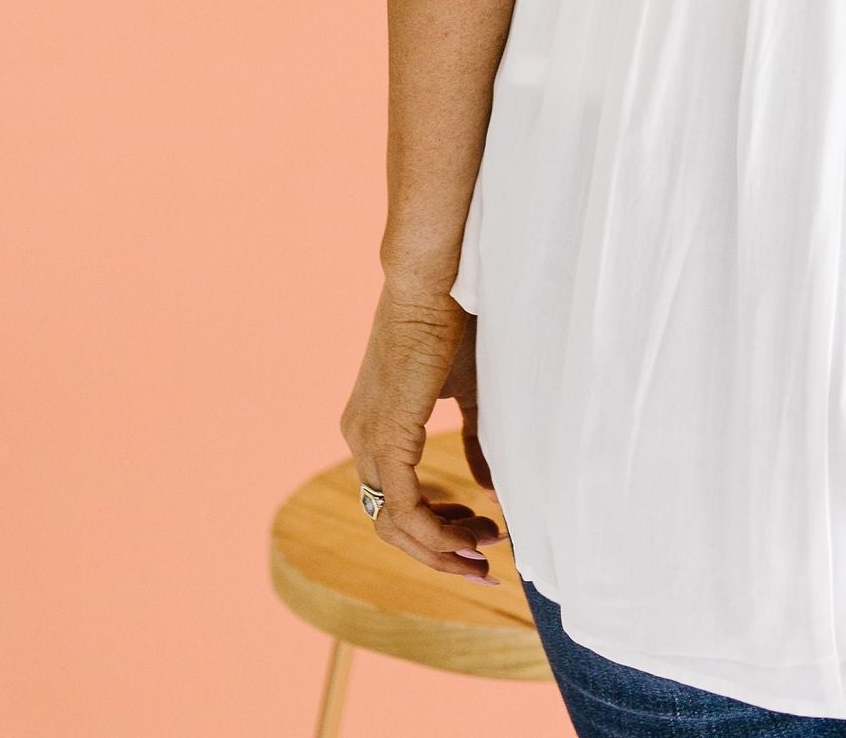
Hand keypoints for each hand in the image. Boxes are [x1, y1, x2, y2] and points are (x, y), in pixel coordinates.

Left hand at [339, 282, 499, 579]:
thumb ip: (473, 440)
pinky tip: (470, 536)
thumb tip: (486, 487)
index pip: (395, 499)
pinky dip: (437, 532)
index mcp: (372, 425)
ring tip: (486, 552)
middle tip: (485, 564)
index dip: (438, 528)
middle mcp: (359, 438)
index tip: (482, 534)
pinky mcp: (387, 438)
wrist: (436, 280)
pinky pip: (404, 508)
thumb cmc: (453, 322)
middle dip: (441, 552)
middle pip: (391, 525)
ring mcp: (367, 441)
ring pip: (394, 526)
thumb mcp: (466, 391)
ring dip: (442, 550)